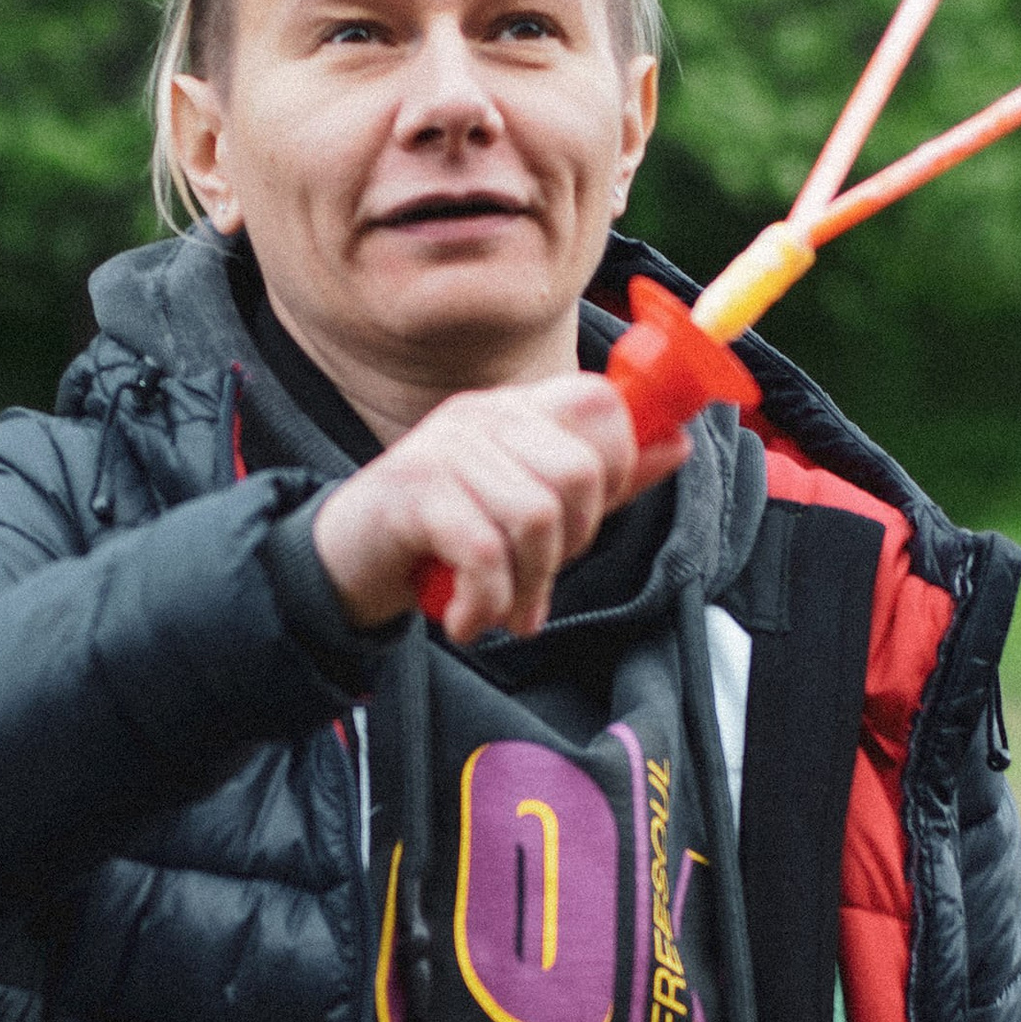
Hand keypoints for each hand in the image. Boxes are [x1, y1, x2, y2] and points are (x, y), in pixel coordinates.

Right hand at [311, 373, 688, 643]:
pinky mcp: (414, 493)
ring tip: (503, 609)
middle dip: (573, 544)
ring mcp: (444, 449)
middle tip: (537, 577)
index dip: (618, 466)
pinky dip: (486, 601)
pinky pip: (485, 552)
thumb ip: (603, 479)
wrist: (342, 566)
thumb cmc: (442, 537)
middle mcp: (480, 417)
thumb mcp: (528, 505)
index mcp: (513, 410)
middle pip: (579, 471)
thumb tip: (678, 443)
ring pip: (537, 517)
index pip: (599, 402)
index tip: (587, 523)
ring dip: (528, 584)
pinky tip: (467, 619)